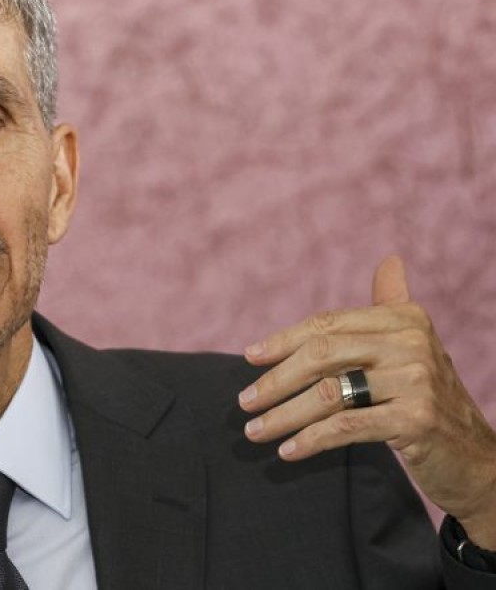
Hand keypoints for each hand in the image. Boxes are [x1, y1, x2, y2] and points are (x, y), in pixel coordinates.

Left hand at [238, 255, 495, 547]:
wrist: (476, 458)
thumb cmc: (429, 398)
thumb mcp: (412, 348)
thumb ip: (391, 305)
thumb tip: (390, 259)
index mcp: (405, 319)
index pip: (327, 324)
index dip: (283, 340)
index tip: (250, 357)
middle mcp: (413, 343)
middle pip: (321, 354)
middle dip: (275, 380)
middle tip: (245, 402)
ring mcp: (416, 381)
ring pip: (328, 393)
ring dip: (282, 414)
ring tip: (254, 431)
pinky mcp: (416, 419)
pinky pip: (345, 426)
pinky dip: (310, 439)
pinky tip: (287, 450)